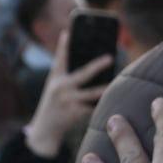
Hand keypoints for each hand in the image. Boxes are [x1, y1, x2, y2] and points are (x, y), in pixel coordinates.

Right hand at [25, 30, 111, 157]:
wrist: (44, 130)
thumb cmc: (55, 102)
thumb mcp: (55, 85)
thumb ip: (65, 68)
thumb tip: (75, 44)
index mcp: (56, 78)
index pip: (60, 58)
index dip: (65, 45)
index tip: (69, 32)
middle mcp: (61, 88)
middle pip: (82, 74)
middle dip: (97, 66)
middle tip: (110, 57)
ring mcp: (68, 101)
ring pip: (92, 93)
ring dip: (106, 88)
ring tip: (118, 82)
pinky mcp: (75, 114)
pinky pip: (94, 108)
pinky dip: (104, 104)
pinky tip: (116, 100)